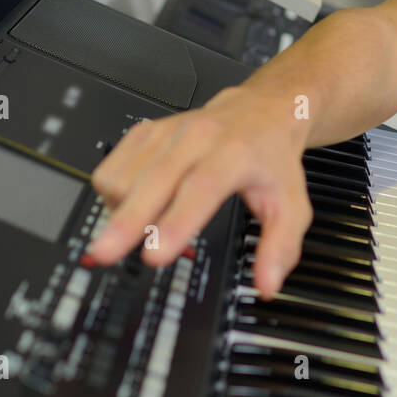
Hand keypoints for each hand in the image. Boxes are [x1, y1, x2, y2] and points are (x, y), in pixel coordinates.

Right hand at [86, 86, 310, 299]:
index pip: (200, 188)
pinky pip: (111, 167)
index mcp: (235, 153)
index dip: (175, 223)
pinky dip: (113, 196)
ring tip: (141, 230)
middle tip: (106, 254)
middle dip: (126, 220)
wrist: (260, 112)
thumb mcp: (290, 203)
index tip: (155, 254)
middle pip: (153, 180)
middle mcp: (197, 138)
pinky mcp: (144, 132)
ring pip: (126, 175)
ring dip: (122, 212)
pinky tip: (132, 207)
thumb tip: (267, 283)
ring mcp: (166, 133)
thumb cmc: (270, 156)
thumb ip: (280, 246)